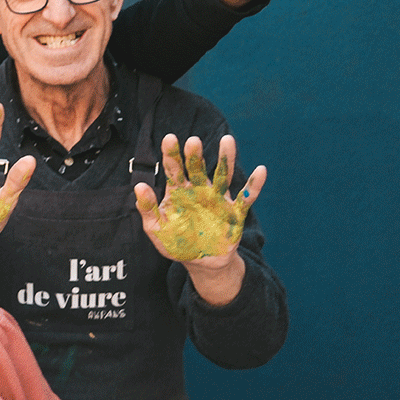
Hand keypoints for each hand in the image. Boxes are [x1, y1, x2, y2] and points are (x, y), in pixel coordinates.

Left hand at [136, 135, 266, 265]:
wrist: (200, 262)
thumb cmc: (175, 242)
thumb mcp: (156, 228)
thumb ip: (147, 208)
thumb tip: (138, 186)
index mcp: (178, 191)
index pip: (173, 169)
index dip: (171, 154)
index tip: (169, 138)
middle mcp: (198, 190)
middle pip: (197, 167)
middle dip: (195, 154)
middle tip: (193, 141)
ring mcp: (218, 199)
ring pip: (223, 175)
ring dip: (226, 158)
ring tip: (227, 140)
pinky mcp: (235, 212)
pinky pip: (246, 196)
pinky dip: (254, 185)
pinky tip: (261, 171)